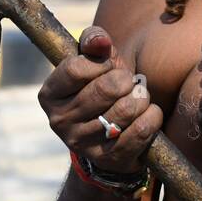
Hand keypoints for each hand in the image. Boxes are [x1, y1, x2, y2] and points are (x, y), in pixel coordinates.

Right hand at [38, 25, 163, 175]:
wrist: (109, 137)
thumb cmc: (100, 87)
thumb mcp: (94, 61)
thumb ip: (93, 41)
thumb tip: (101, 42)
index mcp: (49, 94)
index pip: (76, 69)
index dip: (101, 63)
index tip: (109, 66)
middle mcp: (60, 121)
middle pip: (106, 88)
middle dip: (126, 80)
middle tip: (128, 83)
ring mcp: (83, 144)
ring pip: (127, 109)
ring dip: (141, 98)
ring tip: (137, 98)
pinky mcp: (108, 159)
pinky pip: (142, 130)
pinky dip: (152, 116)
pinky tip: (147, 114)